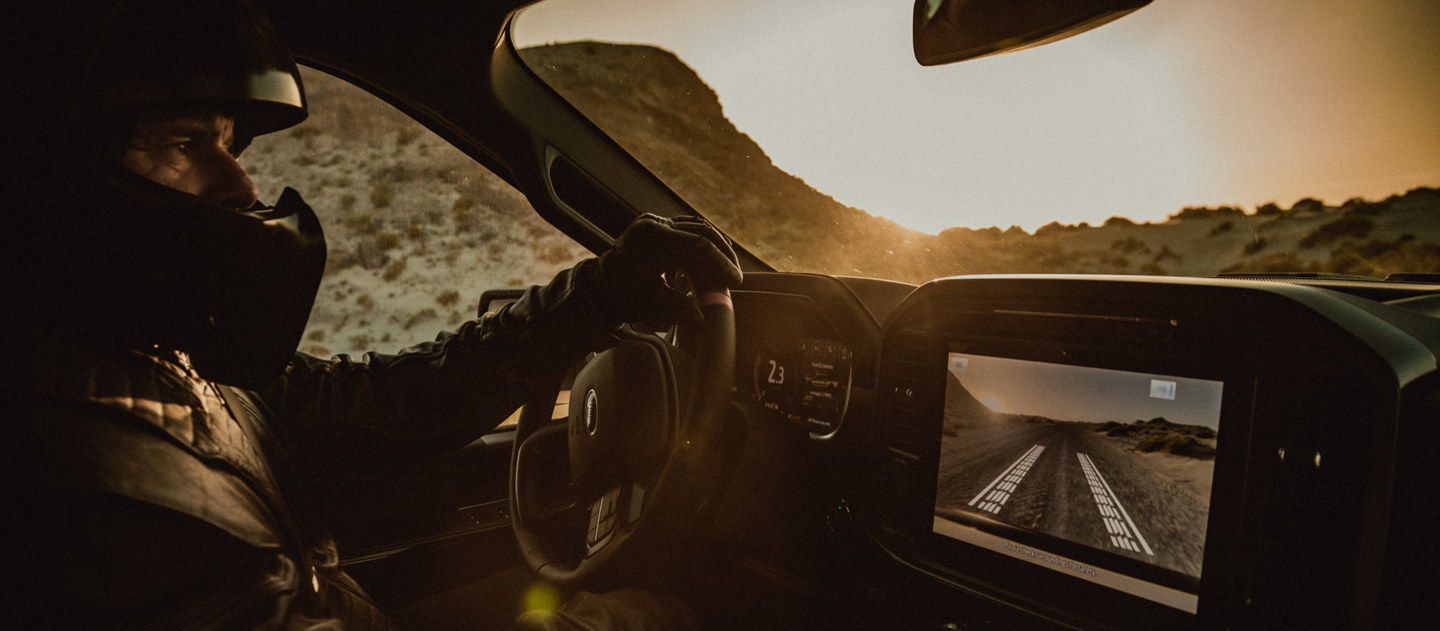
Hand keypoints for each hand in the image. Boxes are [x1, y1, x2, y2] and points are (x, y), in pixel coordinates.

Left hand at [591, 214, 742, 326]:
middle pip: (701, 231)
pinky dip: (699, 246)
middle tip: (735, 276)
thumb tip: (705, 320)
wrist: (597, 290)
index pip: (699, 245)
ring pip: (696, 228)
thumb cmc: (620, 298)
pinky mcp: (655, 228)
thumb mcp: (651, 305)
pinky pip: (685, 231)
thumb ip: (679, 310)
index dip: (721, 263)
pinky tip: (708, 265)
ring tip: (727, 269)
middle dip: (722, 254)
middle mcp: (653, 224)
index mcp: (652, 238)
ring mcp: (653, 223)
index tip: (735, 280)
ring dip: (713, 248)